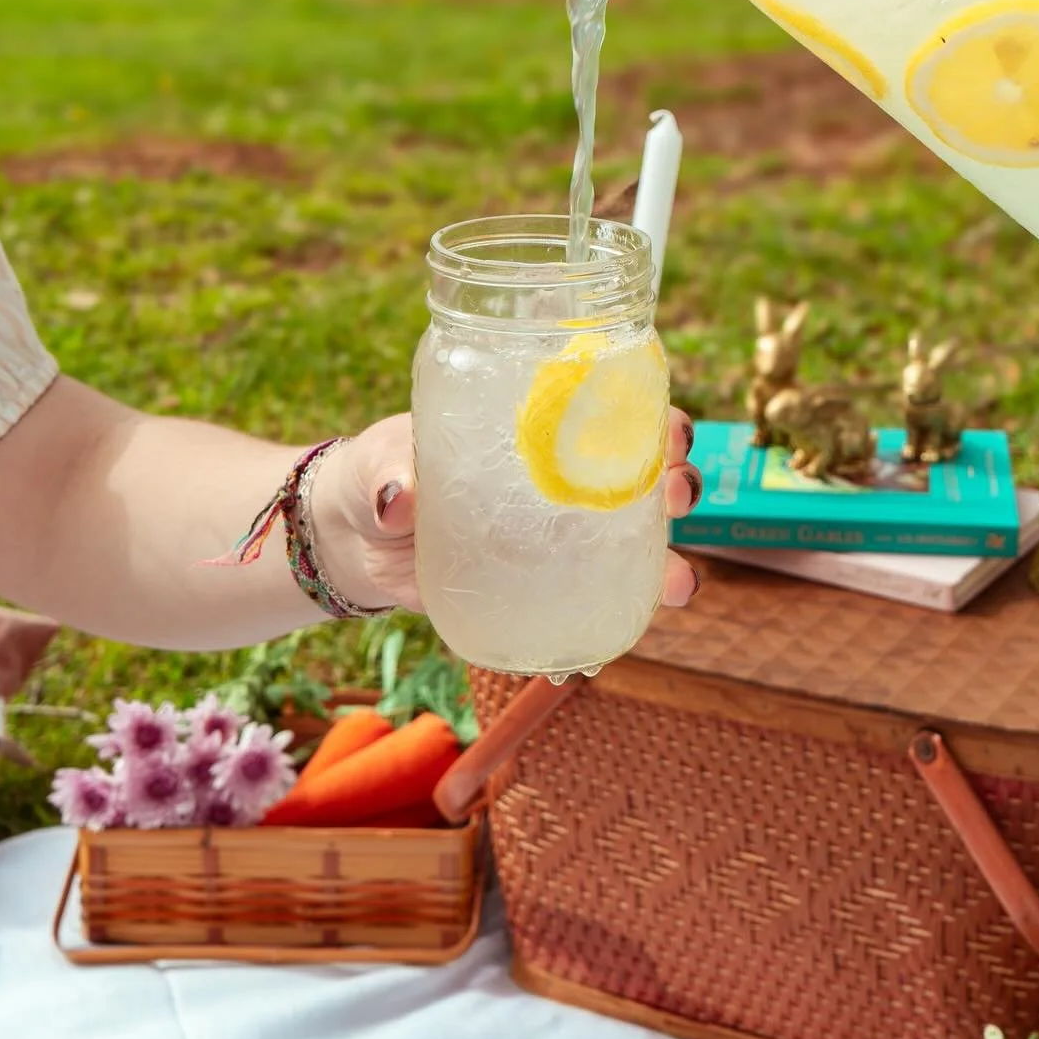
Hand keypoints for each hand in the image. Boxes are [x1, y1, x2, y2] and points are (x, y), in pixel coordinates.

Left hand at [309, 409, 702, 614]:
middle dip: (677, 483)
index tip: (668, 428)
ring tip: (682, 583)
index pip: (613, 412)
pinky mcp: (538, 587)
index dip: (654, 417)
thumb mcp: (383, 462)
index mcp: (539, 429)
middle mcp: (562, 480)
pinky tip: (635, 626)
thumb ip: (390, 476)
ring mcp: (556, 537)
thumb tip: (399, 501)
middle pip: (643, 476)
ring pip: (633, 545)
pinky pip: (593, 598)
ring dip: (669, 561)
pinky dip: (622, 612)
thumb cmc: (381, 474)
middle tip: (676, 494)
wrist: (356, 539)